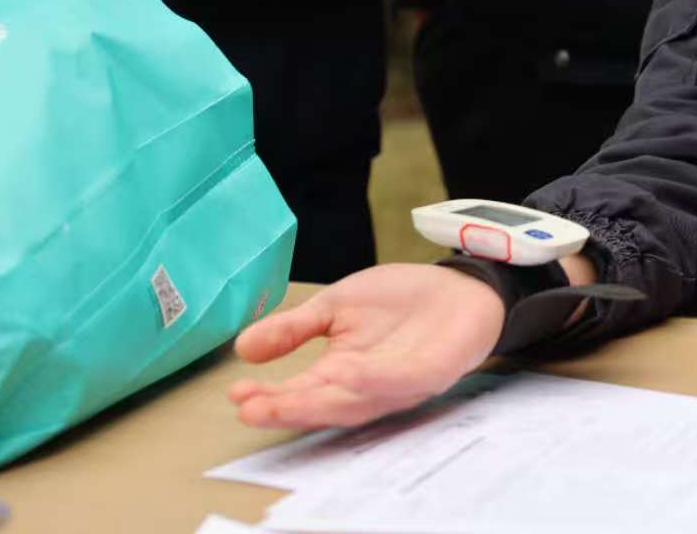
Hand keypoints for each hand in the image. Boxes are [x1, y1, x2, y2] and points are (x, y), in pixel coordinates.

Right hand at [227, 264, 503, 428]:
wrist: (460, 287)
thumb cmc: (400, 300)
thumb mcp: (336, 306)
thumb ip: (293, 328)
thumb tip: (242, 348)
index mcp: (341, 373)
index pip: (300, 393)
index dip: (269, 398)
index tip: (236, 395)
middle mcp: (368, 387)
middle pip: (322, 406)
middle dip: (287, 410)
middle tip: (250, 410)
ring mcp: (400, 384)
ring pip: (357, 403)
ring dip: (321, 403)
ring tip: (284, 400)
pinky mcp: (432, 372)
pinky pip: (401, 381)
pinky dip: (374, 380)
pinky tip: (346, 372)